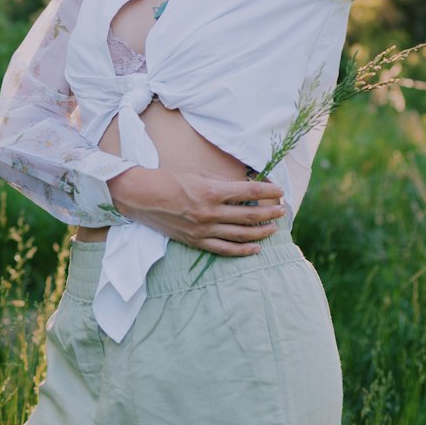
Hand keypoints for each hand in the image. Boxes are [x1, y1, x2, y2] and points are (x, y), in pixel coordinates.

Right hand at [108, 166, 285, 255]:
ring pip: (241, 235)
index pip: (250, 193)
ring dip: (261, 232)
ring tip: (274, 228)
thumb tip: (247, 187)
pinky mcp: (197, 242)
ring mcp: (204, 230)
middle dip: (269, 213)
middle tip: (282, 210)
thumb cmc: (172, 180)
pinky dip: (243, 250)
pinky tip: (256, 248)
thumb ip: (224, 182)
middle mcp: (210, 213)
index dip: (268, 192)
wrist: (143, 197)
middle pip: (249, 216)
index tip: (280, 191)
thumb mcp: (200, 173)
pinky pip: (224, 250)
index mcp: (212, 192)